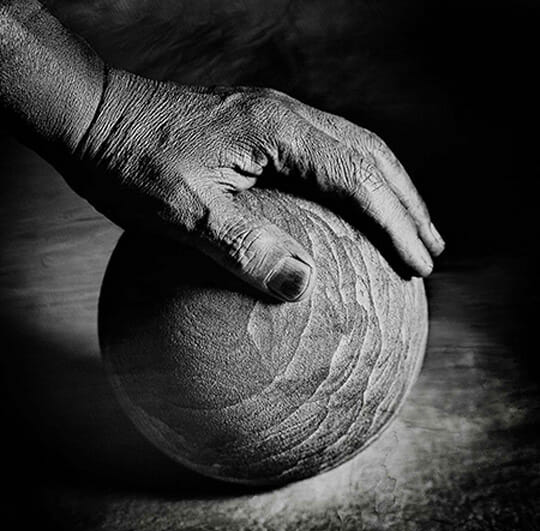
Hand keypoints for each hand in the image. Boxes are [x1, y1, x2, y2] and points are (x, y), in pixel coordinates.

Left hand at [66, 68, 444, 301]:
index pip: (358, 177)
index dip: (395, 221)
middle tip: (432, 250)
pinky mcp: (259, 131)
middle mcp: (285, 117)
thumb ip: (242, 246)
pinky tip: (352, 211)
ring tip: (410, 228)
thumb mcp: (180, 212)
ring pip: (353, 151)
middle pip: (370, 157)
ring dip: (388, 190)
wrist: (92, 116)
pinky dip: (353, 185)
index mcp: (276, 130)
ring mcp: (274, 120)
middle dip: (407, 204)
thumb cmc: (129, 162)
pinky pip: (324, 157)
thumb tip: (303, 285)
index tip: (420, 262)